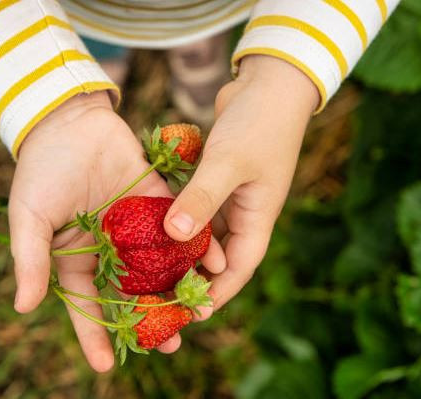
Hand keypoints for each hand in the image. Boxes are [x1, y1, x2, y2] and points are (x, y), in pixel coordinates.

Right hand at [8, 92, 225, 370]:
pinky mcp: (159, 201)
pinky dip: (199, 246)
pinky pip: (181, 229)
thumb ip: (32, 260)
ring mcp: (137, 227)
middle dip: (151, 320)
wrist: (70, 121)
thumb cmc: (42, 170)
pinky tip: (216, 264)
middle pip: (133, 294)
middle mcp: (111, 249)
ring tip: (202, 313)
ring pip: (163, 267)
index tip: (106, 365)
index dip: (95, 335)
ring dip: (182, 289)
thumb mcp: (30, 218)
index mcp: (77, 259)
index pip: (88, 305)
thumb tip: (25, 307)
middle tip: (173, 343)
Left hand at [163, 55, 319, 317]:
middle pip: (219, 259)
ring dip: (182, 251)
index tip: (188, 316)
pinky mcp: (216, 181)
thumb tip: (174, 236)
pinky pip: (195, 209)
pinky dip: (178, 220)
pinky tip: (151, 228)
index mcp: (258, 218)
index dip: (215, 295)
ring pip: (204, 235)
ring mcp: (231, 197)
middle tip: (160, 297)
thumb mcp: (229, 162)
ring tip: (150, 271)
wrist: (269, 84)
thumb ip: (202, 198)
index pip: (239, 269)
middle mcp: (245, 214)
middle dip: (194, 280)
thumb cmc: (258, 123)